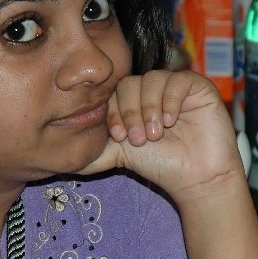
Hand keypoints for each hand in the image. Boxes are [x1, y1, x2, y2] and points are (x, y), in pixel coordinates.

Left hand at [79, 70, 244, 199]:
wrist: (195, 178)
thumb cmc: (160, 165)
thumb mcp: (119, 156)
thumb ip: (93, 153)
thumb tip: (60, 161)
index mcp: (131, 101)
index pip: (113, 92)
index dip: (113, 113)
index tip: (118, 137)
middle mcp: (151, 90)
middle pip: (130, 84)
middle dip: (129, 112)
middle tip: (138, 139)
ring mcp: (174, 86)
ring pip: (152, 80)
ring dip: (149, 109)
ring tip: (155, 134)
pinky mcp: (197, 86)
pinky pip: (178, 80)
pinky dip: (170, 101)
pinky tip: (171, 121)